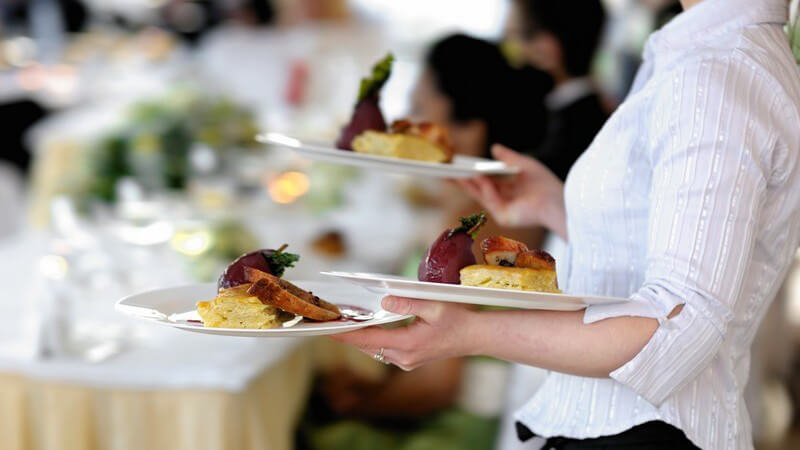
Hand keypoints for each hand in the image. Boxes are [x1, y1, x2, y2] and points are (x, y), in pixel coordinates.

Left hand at [331, 296, 476, 370]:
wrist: (475, 337)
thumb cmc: (458, 319)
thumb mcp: (434, 306)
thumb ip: (408, 302)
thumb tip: (385, 300)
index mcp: (408, 344)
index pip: (368, 339)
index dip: (346, 333)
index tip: (328, 328)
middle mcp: (404, 358)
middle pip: (367, 346)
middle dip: (348, 334)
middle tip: (328, 321)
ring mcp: (406, 362)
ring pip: (374, 350)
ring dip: (359, 337)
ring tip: (342, 323)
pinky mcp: (409, 360)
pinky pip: (383, 351)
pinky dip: (372, 340)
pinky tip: (365, 329)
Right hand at [455, 144, 566, 238]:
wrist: (557, 201)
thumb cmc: (545, 184)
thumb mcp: (524, 164)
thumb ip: (508, 157)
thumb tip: (493, 147)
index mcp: (509, 188)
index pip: (486, 180)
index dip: (471, 173)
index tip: (457, 165)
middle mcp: (504, 199)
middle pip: (478, 189)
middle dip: (461, 180)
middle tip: (445, 171)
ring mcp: (502, 209)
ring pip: (480, 194)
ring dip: (467, 183)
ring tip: (455, 170)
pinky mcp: (503, 216)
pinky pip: (489, 200)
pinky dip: (483, 187)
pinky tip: (476, 175)